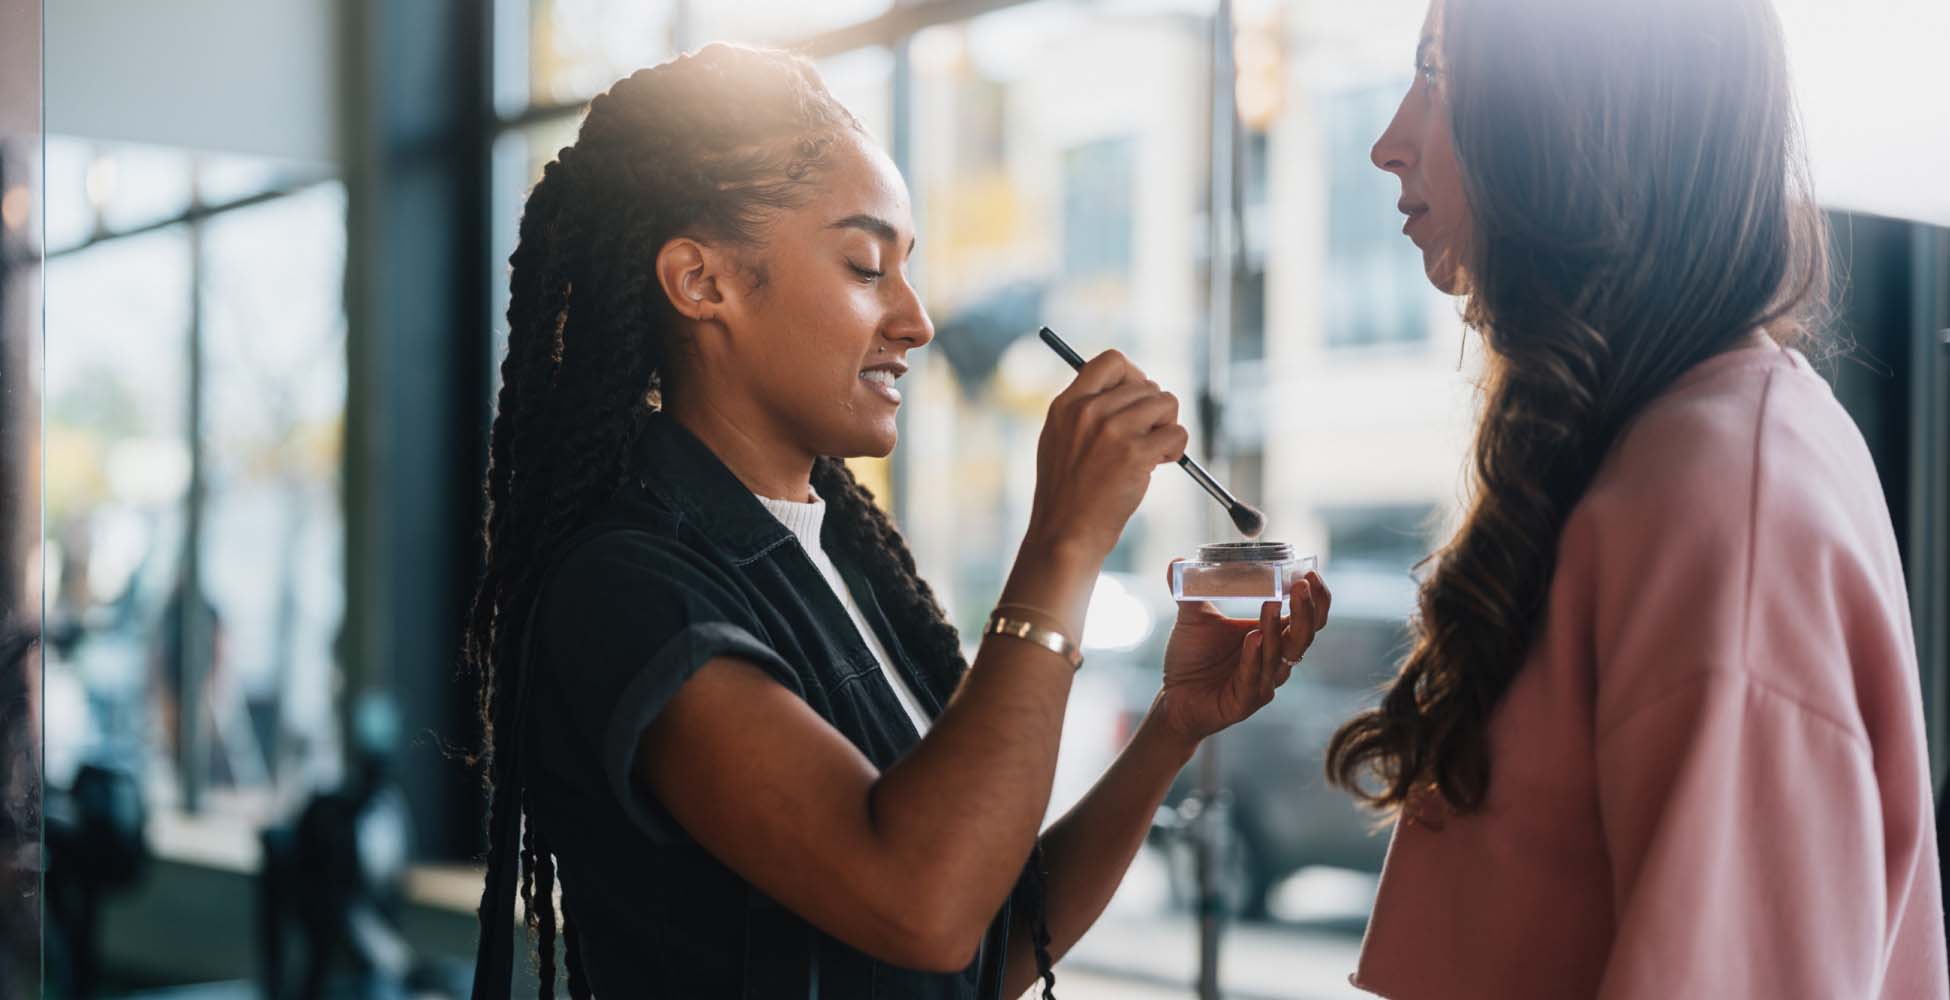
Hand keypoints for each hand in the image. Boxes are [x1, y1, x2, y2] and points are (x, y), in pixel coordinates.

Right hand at [1024, 350, 1189, 561]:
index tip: (1137, 399)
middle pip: (1146, 385)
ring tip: (1150, 453)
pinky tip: (1158, 465)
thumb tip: (1125, 392)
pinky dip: (1176, 449)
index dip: (1134, 376)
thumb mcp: (1058, 439)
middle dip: (1154, 411)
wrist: (1065, 534)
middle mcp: (1089, 411)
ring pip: (1166, 403)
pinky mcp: (1135, 455)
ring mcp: (1112, 431)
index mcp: (1067, 403)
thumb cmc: (1066, 494)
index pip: (1112, 361)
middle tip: (1144, 439)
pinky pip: (1177, 433)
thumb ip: (1084, 412)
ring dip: (1167, 428)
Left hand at [1152, 565, 1330, 746]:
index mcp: (1272, 637)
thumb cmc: (1193, 658)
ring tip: (1271, 603)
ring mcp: (1263, 681)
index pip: (1308, 618)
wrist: (1174, 697)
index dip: (1316, 599)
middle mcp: (1275, 659)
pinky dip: (1254, 656)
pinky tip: (1253, 638)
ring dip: (1276, 628)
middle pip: (1304, 635)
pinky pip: (1254, 677)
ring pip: (1280, 655)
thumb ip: (1190, 590)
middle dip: (1306, 610)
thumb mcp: (1193, 618)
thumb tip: (1177, 562)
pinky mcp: (1245, 701)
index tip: (1311, 573)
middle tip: (1302, 585)